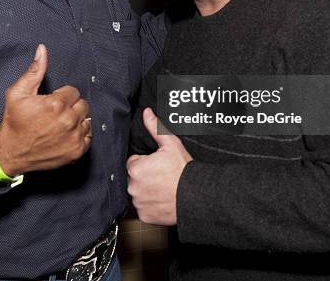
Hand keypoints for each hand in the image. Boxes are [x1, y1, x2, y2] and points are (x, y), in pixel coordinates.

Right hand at [0, 44, 90, 178]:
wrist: (10, 152)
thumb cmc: (14, 122)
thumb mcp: (18, 93)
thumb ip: (34, 70)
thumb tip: (42, 50)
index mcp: (56, 104)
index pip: (73, 91)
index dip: (62, 96)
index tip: (52, 102)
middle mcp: (68, 121)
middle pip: (82, 105)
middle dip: (71, 106)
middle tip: (55, 113)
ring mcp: (74, 137)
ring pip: (86, 120)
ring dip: (76, 120)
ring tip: (59, 124)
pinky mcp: (76, 151)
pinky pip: (88, 136)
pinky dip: (79, 135)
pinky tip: (64, 134)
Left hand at [127, 108, 192, 225]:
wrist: (196, 196)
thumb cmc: (183, 171)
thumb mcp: (171, 144)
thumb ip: (155, 128)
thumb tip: (146, 113)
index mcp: (135, 168)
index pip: (134, 162)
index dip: (146, 162)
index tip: (157, 165)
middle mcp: (133, 187)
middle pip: (135, 178)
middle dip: (145, 176)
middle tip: (161, 176)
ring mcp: (139, 203)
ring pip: (139, 194)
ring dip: (147, 191)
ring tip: (163, 188)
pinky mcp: (145, 216)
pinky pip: (144, 209)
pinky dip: (151, 206)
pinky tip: (162, 200)